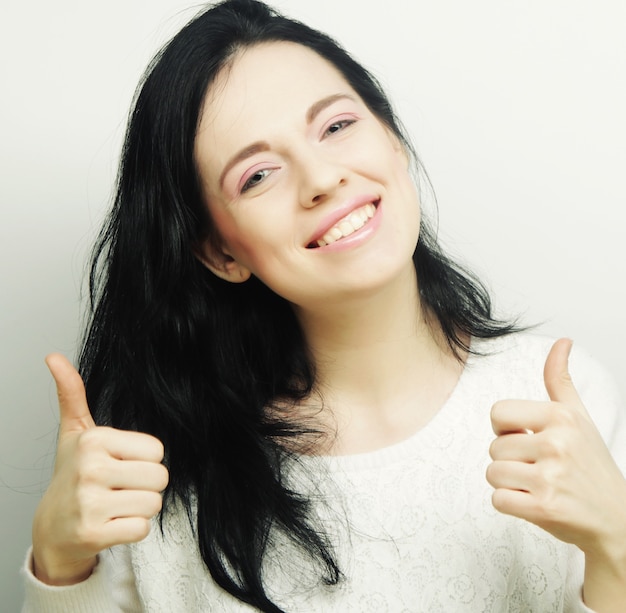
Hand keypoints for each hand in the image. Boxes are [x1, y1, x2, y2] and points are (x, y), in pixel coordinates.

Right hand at [32, 354, 168, 584]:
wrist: (52, 528)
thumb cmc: (72, 475)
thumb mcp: (74, 432)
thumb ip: (73, 394)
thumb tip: (54, 357)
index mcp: (94, 439)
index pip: (158, 450)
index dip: (145, 460)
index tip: (120, 464)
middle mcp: (90, 468)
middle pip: (160, 477)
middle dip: (146, 486)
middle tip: (120, 488)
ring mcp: (90, 503)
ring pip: (153, 503)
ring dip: (140, 509)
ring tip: (114, 505)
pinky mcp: (93, 533)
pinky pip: (142, 529)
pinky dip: (132, 530)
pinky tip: (110, 524)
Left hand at [486, 338, 625, 558]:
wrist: (617, 518)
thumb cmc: (590, 464)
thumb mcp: (578, 417)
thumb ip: (560, 380)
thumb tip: (562, 341)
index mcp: (561, 417)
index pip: (497, 413)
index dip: (505, 429)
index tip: (526, 438)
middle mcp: (557, 444)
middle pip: (494, 447)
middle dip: (510, 459)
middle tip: (540, 468)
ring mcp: (550, 478)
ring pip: (493, 473)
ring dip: (509, 483)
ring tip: (538, 484)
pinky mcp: (544, 509)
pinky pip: (498, 500)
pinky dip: (510, 504)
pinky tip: (535, 502)